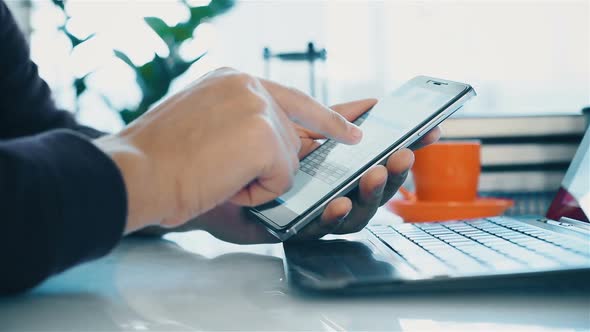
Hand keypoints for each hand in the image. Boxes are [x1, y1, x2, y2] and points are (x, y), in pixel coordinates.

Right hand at [95, 68, 361, 232]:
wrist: (132, 175)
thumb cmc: (160, 164)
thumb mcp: (207, 131)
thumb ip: (247, 128)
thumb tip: (292, 146)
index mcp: (231, 81)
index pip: (294, 96)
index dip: (328, 112)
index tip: (363, 113)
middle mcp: (247, 85)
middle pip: (293, 133)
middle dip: (277, 162)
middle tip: (232, 168)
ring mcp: (258, 106)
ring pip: (288, 158)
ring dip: (257, 179)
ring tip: (214, 174)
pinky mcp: (264, 133)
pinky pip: (284, 176)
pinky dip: (259, 191)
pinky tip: (224, 182)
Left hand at [149, 99, 439, 242]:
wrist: (170, 173)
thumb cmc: (218, 142)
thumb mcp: (272, 114)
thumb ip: (315, 115)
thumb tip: (360, 107)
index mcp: (317, 152)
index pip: (367, 147)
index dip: (397, 138)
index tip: (429, 128)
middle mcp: (315, 181)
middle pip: (368, 180)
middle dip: (393, 166)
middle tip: (406, 153)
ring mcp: (302, 206)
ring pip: (352, 207)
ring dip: (371, 190)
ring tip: (379, 172)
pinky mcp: (284, 228)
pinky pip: (318, 225)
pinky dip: (333, 212)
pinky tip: (340, 199)